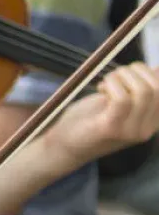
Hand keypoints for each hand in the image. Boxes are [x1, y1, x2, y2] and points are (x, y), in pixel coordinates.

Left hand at [42, 62, 158, 165]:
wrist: (64, 146)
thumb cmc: (90, 119)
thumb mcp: (119, 102)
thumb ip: (138, 89)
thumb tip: (157, 69)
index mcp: (152, 121)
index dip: (150, 73)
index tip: (129, 72)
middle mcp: (147, 129)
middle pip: (158, 88)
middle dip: (136, 71)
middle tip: (115, 75)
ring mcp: (131, 131)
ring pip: (143, 91)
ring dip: (121, 76)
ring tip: (106, 82)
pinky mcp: (111, 128)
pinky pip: (122, 99)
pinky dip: (111, 84)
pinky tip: (100, 88)